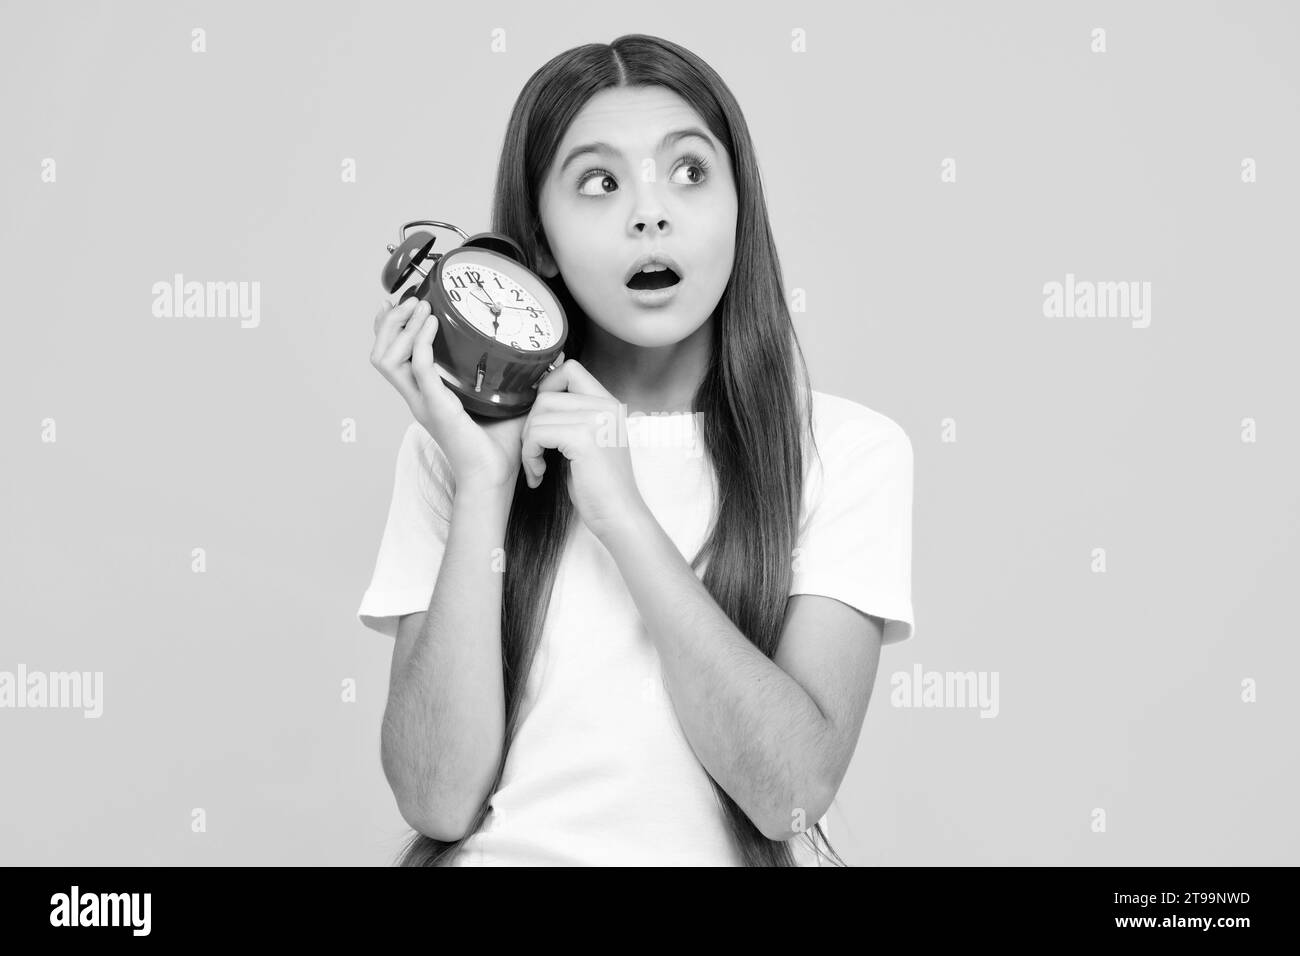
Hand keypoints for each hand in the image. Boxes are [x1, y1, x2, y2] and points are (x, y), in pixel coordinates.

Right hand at [370, 297, 552, 492]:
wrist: (496, 479)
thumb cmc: (501, 449)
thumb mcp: (508, 403)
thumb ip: (519, 378)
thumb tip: (551, 354)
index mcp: (429, 396)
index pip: (393, 358)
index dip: (391, 329)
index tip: (404, 303)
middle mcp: (419, 398)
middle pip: (381, 354)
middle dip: (389, 322)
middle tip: (410, 301)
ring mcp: (424, 403)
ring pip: (387, 359)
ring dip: (399, 328)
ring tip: (419, 308)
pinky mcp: (437, 407)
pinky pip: (418, 368)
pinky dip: (421, 342)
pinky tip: (432, 325)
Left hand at [520, 359, 648, 540]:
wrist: (620, 516)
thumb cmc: (600, 486)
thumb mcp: (591, 441)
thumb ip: (574, 416)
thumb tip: (539, 397)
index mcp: (609, 403)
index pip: (570, 369)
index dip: (546, 389)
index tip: (542, 420)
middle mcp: (606, 405)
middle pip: (547, 393)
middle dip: (531, 424)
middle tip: (535, 452)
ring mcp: (596, 420)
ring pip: (538, 414)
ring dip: (527, 443)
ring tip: (537, 467)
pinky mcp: (584, 438)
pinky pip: (537, 433)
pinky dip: (530, 455)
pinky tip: (540, 474)